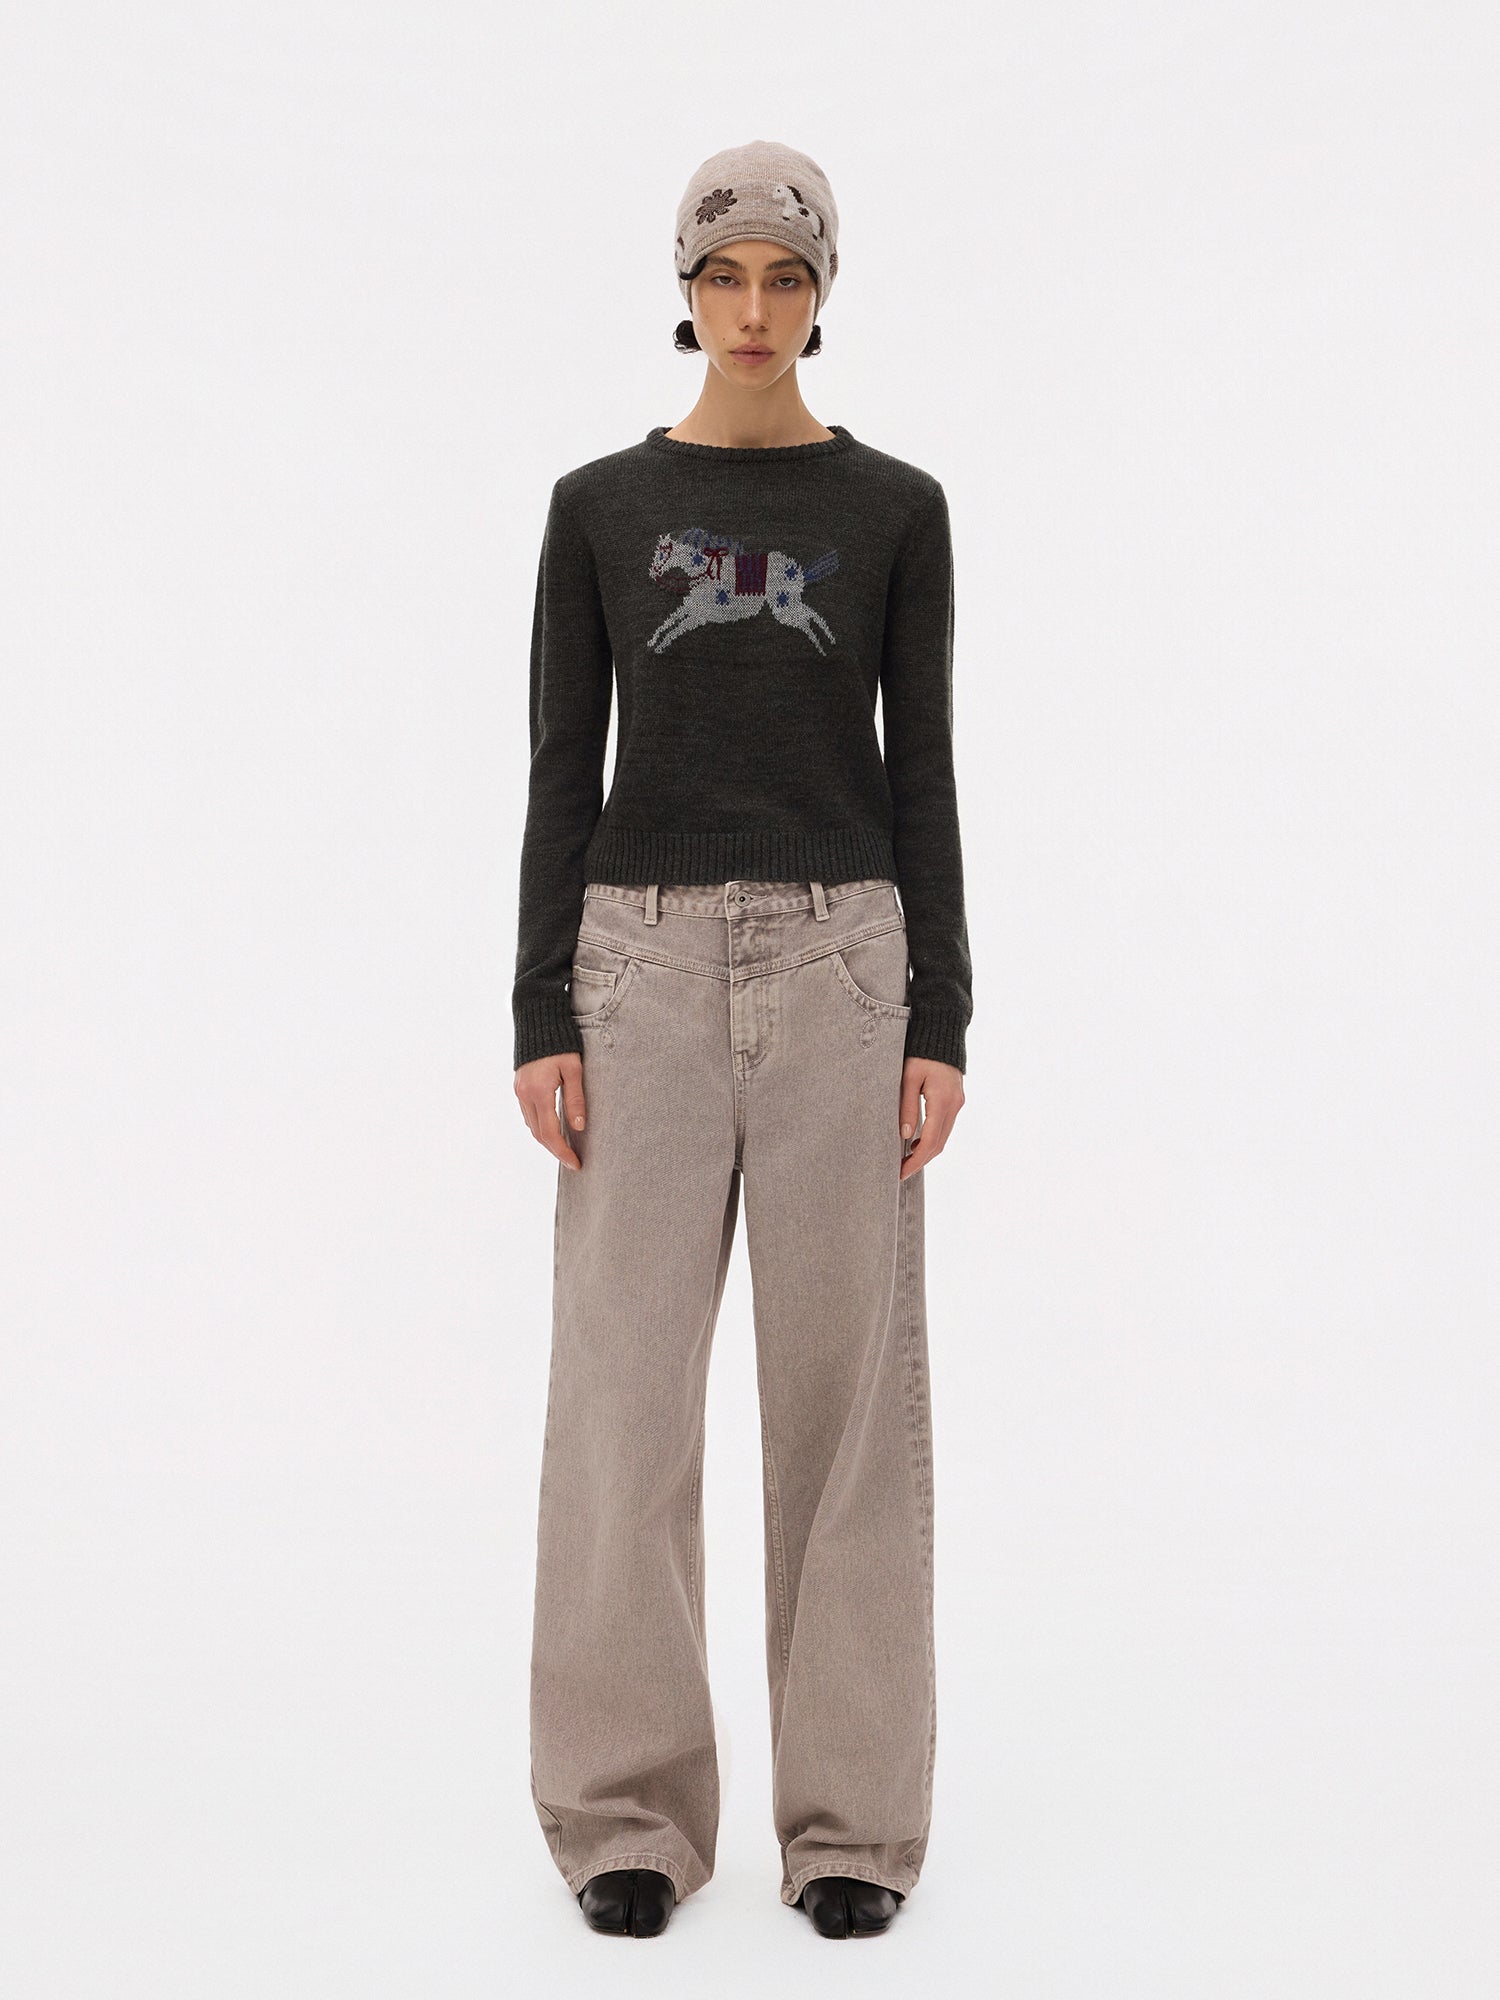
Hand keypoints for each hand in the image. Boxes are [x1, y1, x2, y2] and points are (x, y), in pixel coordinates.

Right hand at [515, 1052, 587, 1170]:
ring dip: (547, 1140)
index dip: (562, 1151)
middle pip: (538, 1133)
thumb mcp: (573, 1070)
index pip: (550, 1132)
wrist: (538, 1021)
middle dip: (555, 1150)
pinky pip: (528, 1114)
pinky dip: (540, 1126)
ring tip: (566, 1148)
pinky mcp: (519, 1087)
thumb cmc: (561, 1042)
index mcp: (539, 1092)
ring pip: (531, 1126)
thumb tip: (578, 1127)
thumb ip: (575, 1099)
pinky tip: (553, 1129)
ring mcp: (519, 1091)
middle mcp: (525, 1095)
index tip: (575, 1163)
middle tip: (573, 1161)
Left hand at [898, 1056, 963, 1179]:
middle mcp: (954, 1105)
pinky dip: (933, 1138)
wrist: (942, 1033)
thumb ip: (907, 1107)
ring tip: (906, 1160)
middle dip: (921, 1160)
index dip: (916, 1160)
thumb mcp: (908, 1078)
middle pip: (939, 1143)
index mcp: (942, 1101)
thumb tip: (906, 1136)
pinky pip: (946, 1126)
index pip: (931, 1140)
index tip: (901, 1172)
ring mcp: (957, 1103)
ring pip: (944, 1136)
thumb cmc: (920, 1053)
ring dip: (927, 1151)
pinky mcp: (956, 1100)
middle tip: (901, 1171)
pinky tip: (917, 1142)